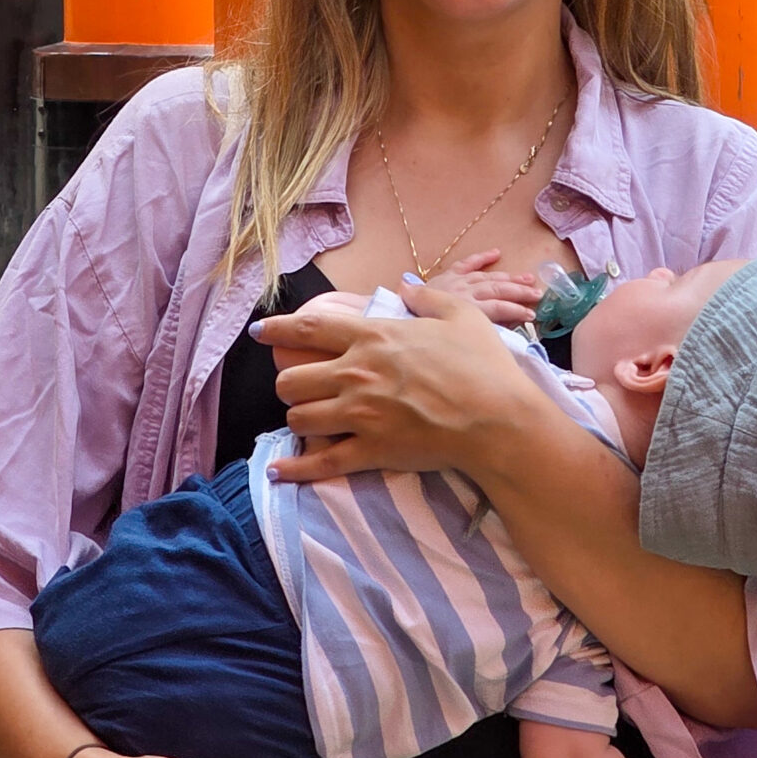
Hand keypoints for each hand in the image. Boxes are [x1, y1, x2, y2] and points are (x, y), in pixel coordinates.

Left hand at [256, 279, 538, 482]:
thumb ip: (427, 296)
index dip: (278, 329)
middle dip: (289, 383)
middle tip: (301, 386)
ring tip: (309, 418)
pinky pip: (321, 462)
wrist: (497, 419)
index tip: (259, 331)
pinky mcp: (370, 450)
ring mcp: (360, 414)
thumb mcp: (460, 314)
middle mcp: (357, 373)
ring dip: (299, 418)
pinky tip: (280, 471)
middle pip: (292, 379)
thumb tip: (407, 286)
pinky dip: (296, 468)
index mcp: (373, 336)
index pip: (309, 329)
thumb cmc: (482, 364)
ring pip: (299, 417)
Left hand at [428, 251, 543, 328]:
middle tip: (540, 295)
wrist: (394, 314)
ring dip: (509, 278)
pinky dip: (481, 258)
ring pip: (487, 278)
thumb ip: (464, 332)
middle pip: (497, 291)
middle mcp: (463, 294)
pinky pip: (466, 264)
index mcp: (464, 310)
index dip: (515, 312)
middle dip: (519, 292)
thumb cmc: (418, 333)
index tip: (532, 317)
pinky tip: (496, 253)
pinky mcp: (447, 277)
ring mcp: (456, 283)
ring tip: (530, 280)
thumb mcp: (441, 337)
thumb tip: (491, 334)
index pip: (496, 308)